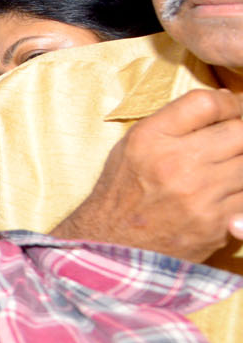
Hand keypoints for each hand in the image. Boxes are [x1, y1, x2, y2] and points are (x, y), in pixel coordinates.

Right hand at [57, 88, 242, 262]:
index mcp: (151, 138)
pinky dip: (241, 191)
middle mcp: (175, 163)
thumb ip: (174, 121)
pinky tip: (228, 190)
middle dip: (242, 133)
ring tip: (229, 166)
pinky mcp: (216, 222)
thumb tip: (223, 99)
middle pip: (240, 131)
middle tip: (235, 141)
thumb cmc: (124, 190)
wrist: (113, 243)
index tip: (231, 111)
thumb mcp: (134, 144)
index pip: (206, 102)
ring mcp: (200, 195)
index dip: (229, 102)